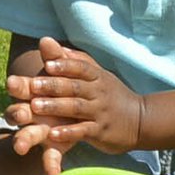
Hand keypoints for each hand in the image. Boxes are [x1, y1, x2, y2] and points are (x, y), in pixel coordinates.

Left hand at [6, 38, 144, 160]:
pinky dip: (68, 132)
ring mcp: (100, 112)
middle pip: (75, 86)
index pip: (82, 68)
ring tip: (35, 106)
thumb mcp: (98, 75)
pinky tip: (52, 134)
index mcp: (98, 77)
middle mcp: (99, 93)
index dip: (66, 65)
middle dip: (54, 85)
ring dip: (56, 106)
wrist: (141, 120)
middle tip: (33, 85)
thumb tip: (46, 41)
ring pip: (77, 107)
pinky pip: (83, 131)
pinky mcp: (101, 132)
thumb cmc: (112, 95)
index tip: (48, 63)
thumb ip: (72, 60)